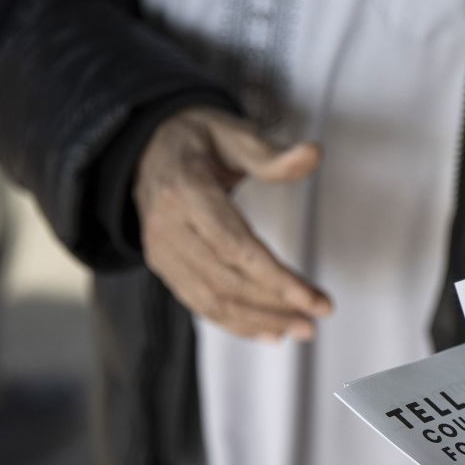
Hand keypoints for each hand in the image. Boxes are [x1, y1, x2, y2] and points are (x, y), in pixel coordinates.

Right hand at [135, 107, 332, 340]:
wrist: (147, 145)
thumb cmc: (198, 139)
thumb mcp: (233, 133)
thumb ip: (272, 154)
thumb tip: (313, 154)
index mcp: (186, 192)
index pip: (236, 248)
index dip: (277, 280)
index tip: (314, 300)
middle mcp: (167, 227)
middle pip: (226, 281)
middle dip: (275, 306)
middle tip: (317, 317)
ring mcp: (162, 250)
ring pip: (212, 300)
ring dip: (260, 321)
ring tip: (301, 328)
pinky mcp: (164, 265)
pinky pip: (199, 303)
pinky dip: (235, 323)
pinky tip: (269, 331)